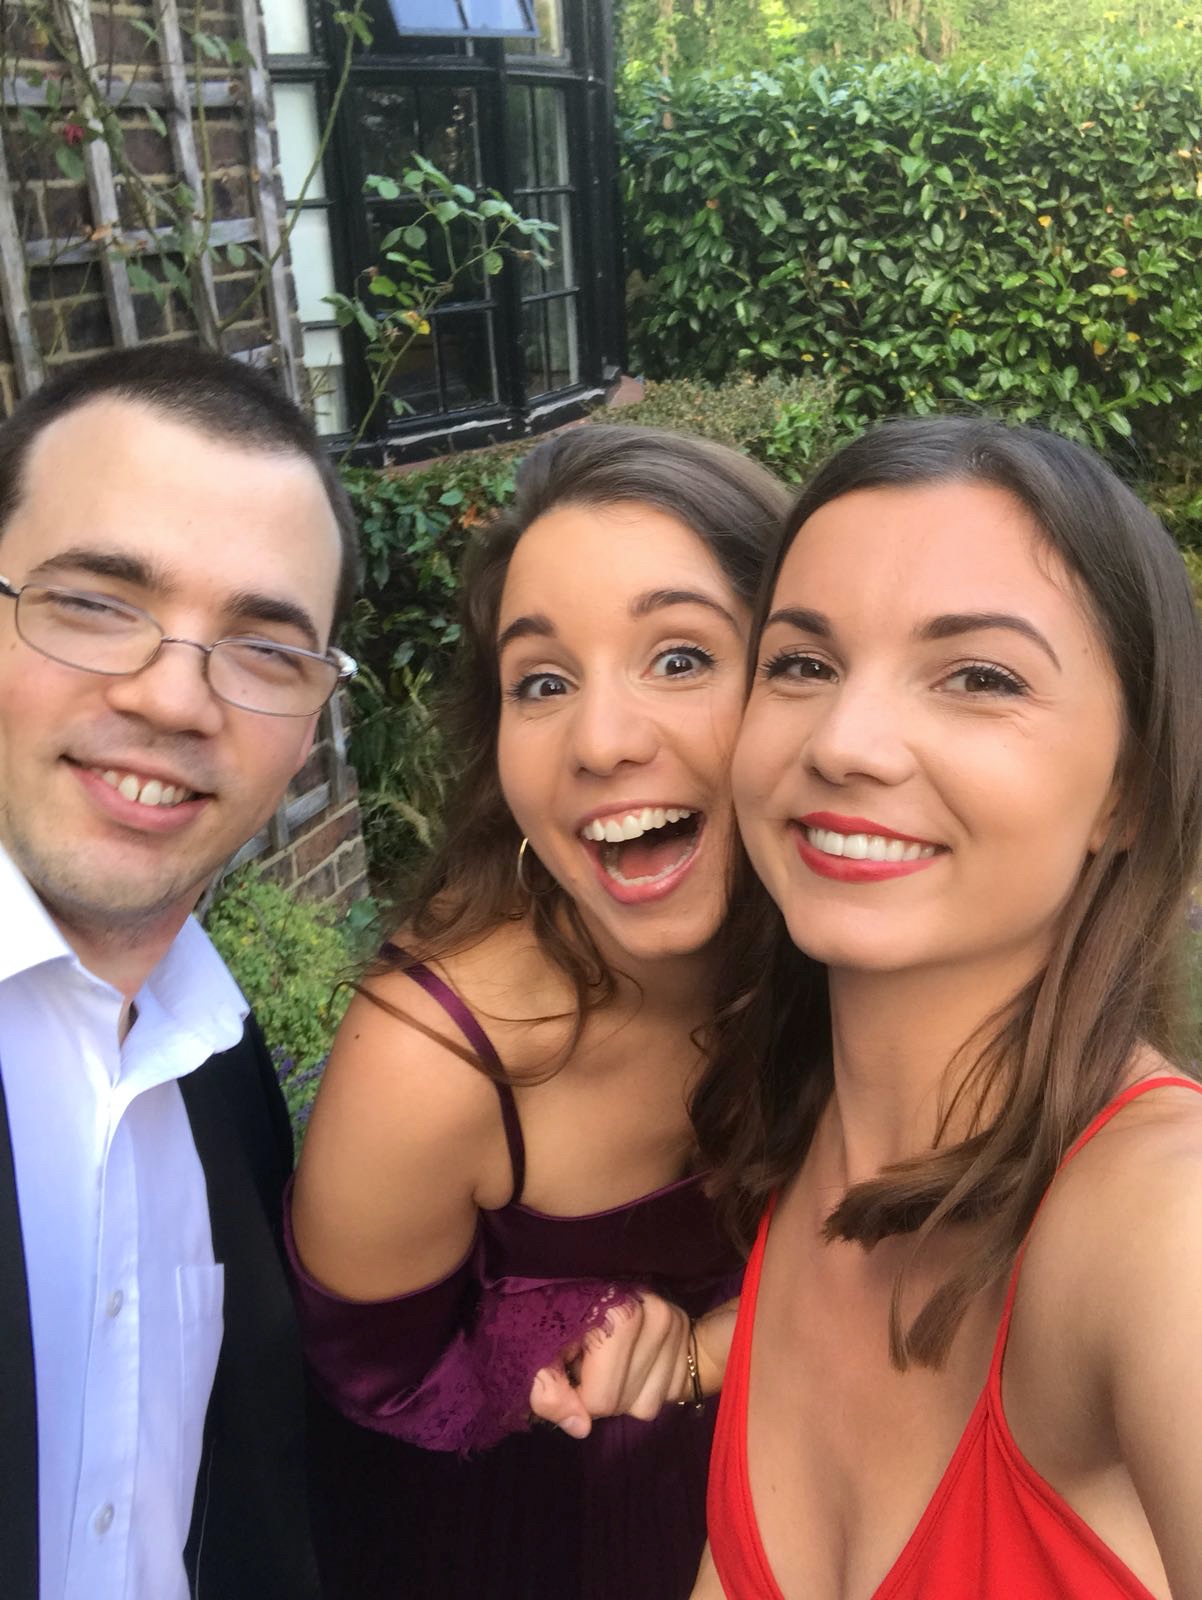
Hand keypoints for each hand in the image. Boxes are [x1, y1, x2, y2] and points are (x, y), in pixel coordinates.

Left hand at [529, 1293, 691, 1439]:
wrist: (599, 1286)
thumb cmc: (559, 1314)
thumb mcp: (541, 1349)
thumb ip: (548, 1389)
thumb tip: (580, 1427)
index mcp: (614, 1312)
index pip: (600, 1398)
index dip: (576, 1397)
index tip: (568, 1372)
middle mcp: (652, 1314)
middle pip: (621, 1402)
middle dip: (598, 1395)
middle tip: (587, 1362)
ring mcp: (673, 1323)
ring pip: (644, 1405)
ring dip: (623, 1394)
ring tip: (609, 1359)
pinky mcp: (685, 1333)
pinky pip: (665, 1395)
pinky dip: (645, 1387)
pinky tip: (632, 1360)